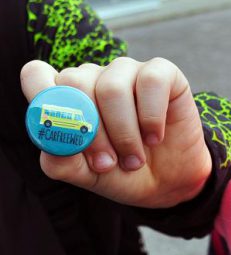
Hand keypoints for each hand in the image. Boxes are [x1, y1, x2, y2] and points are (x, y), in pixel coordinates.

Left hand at [20, 58, 210, 207]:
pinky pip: (150, 82)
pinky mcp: (162, 73)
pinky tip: (155, 137)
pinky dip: (152, 117)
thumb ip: (61, 160)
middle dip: (92, 132)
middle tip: (108, 163)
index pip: (37, 75)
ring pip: (113, 88)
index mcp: (66, 97)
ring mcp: (127, 72)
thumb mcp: (87, 176)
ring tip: (134, 159)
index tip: (60, 129)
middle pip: (75, 82)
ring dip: (125, 133)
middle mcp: (93, 78)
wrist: (169, 182)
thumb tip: (52, 142)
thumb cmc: (122, 173)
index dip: (42, 96)